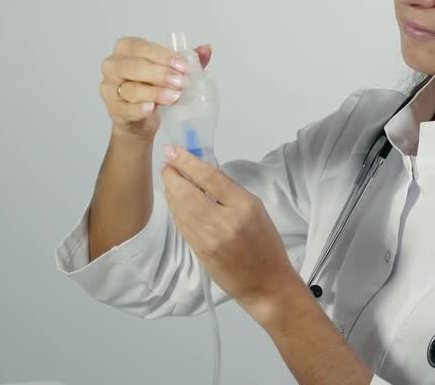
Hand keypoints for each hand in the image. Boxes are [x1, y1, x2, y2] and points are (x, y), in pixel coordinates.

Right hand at [99, 36, 211, 140]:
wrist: (141, 117)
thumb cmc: (153, 86)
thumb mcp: (170, 70)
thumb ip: (187, 59)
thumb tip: (207, 49)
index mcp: (126, 48)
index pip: (142, 47)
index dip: (163, 56)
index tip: (183, 65)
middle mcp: (113, 65)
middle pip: (134, 67)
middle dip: (160, 74)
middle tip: (181, 82)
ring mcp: (109, 87)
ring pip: (130, 88)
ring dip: (154, 92)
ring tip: (174, 96)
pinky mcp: (112, 109)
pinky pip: (125, 108)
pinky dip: (139, 109)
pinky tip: (151, 108)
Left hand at [159, 145, 300, 322]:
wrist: (266, 284)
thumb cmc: (266, 244)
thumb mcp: (257, 209)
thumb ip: (230, 190)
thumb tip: (206, 169)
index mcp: (244, 206)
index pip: (209, 177)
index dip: (187, 161)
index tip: (172, 150)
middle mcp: (225, 221)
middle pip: (187, 192)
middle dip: (172, 175)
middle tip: (168, 164)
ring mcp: (209, 239)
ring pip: (180, 208)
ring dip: (171, 190)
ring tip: (170, 179)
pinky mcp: (199, 251)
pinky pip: (181, 224)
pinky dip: (175, 208)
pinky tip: (175, 200)